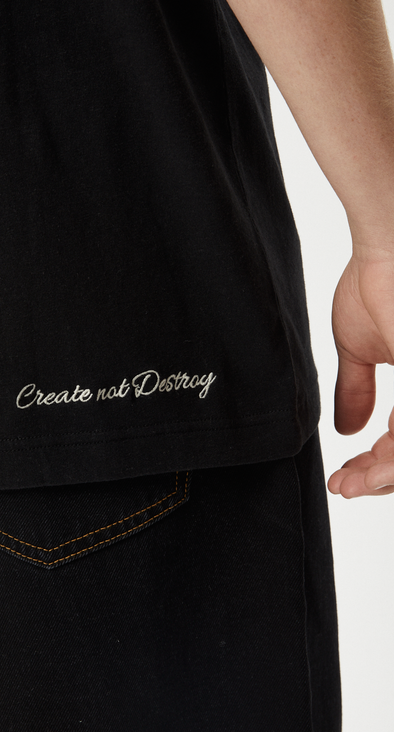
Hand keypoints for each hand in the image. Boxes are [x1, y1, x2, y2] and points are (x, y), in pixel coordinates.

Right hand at [327, 253, 393, 496]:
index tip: (343, 477)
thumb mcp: (361, 348)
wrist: (390, 244)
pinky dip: (393, 462)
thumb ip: (356, 391)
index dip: (378, 465)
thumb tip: (347, 430)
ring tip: (349, 485)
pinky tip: (367, 469)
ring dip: (384, 477)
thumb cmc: (380, 280)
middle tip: (344, 488)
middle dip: (380, 479)